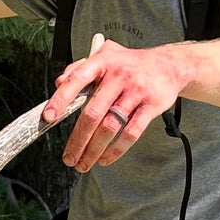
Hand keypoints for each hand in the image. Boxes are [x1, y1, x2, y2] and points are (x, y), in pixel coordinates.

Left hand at [43, 34, 191, 172]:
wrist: (170, 65)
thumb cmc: (131, 64)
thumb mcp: (105, 56)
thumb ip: (79, 67)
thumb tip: (59, 83)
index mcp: (102, 62)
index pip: (77, 80)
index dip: (61, 99)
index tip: (49, 117)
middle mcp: (118, 76)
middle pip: (92, 113)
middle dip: (78, 139)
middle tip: (68, 157)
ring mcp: (136, 91)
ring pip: (110, 127)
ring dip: (94, 150)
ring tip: (84, 163)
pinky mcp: (151, 106)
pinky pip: (131, 133)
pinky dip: (116, 149)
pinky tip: (105, 158)